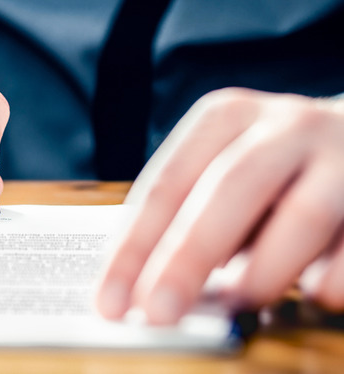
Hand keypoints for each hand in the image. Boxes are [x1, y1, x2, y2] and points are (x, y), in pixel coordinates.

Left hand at [96, 87, 343, 323]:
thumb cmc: (269, 171)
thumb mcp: (220, 171)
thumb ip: (188, 217)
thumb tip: (149, 289)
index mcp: (226, 117)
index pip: (167, 185)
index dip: (135, 248)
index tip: (109, 300)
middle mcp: (284, 125)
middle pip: (228, 190)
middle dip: (188, 259)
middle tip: (157, 313)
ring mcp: (341, 156)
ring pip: (303, 216)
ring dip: (264, 273)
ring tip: (239, 305)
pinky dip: (328, 281)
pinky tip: (312, 293)